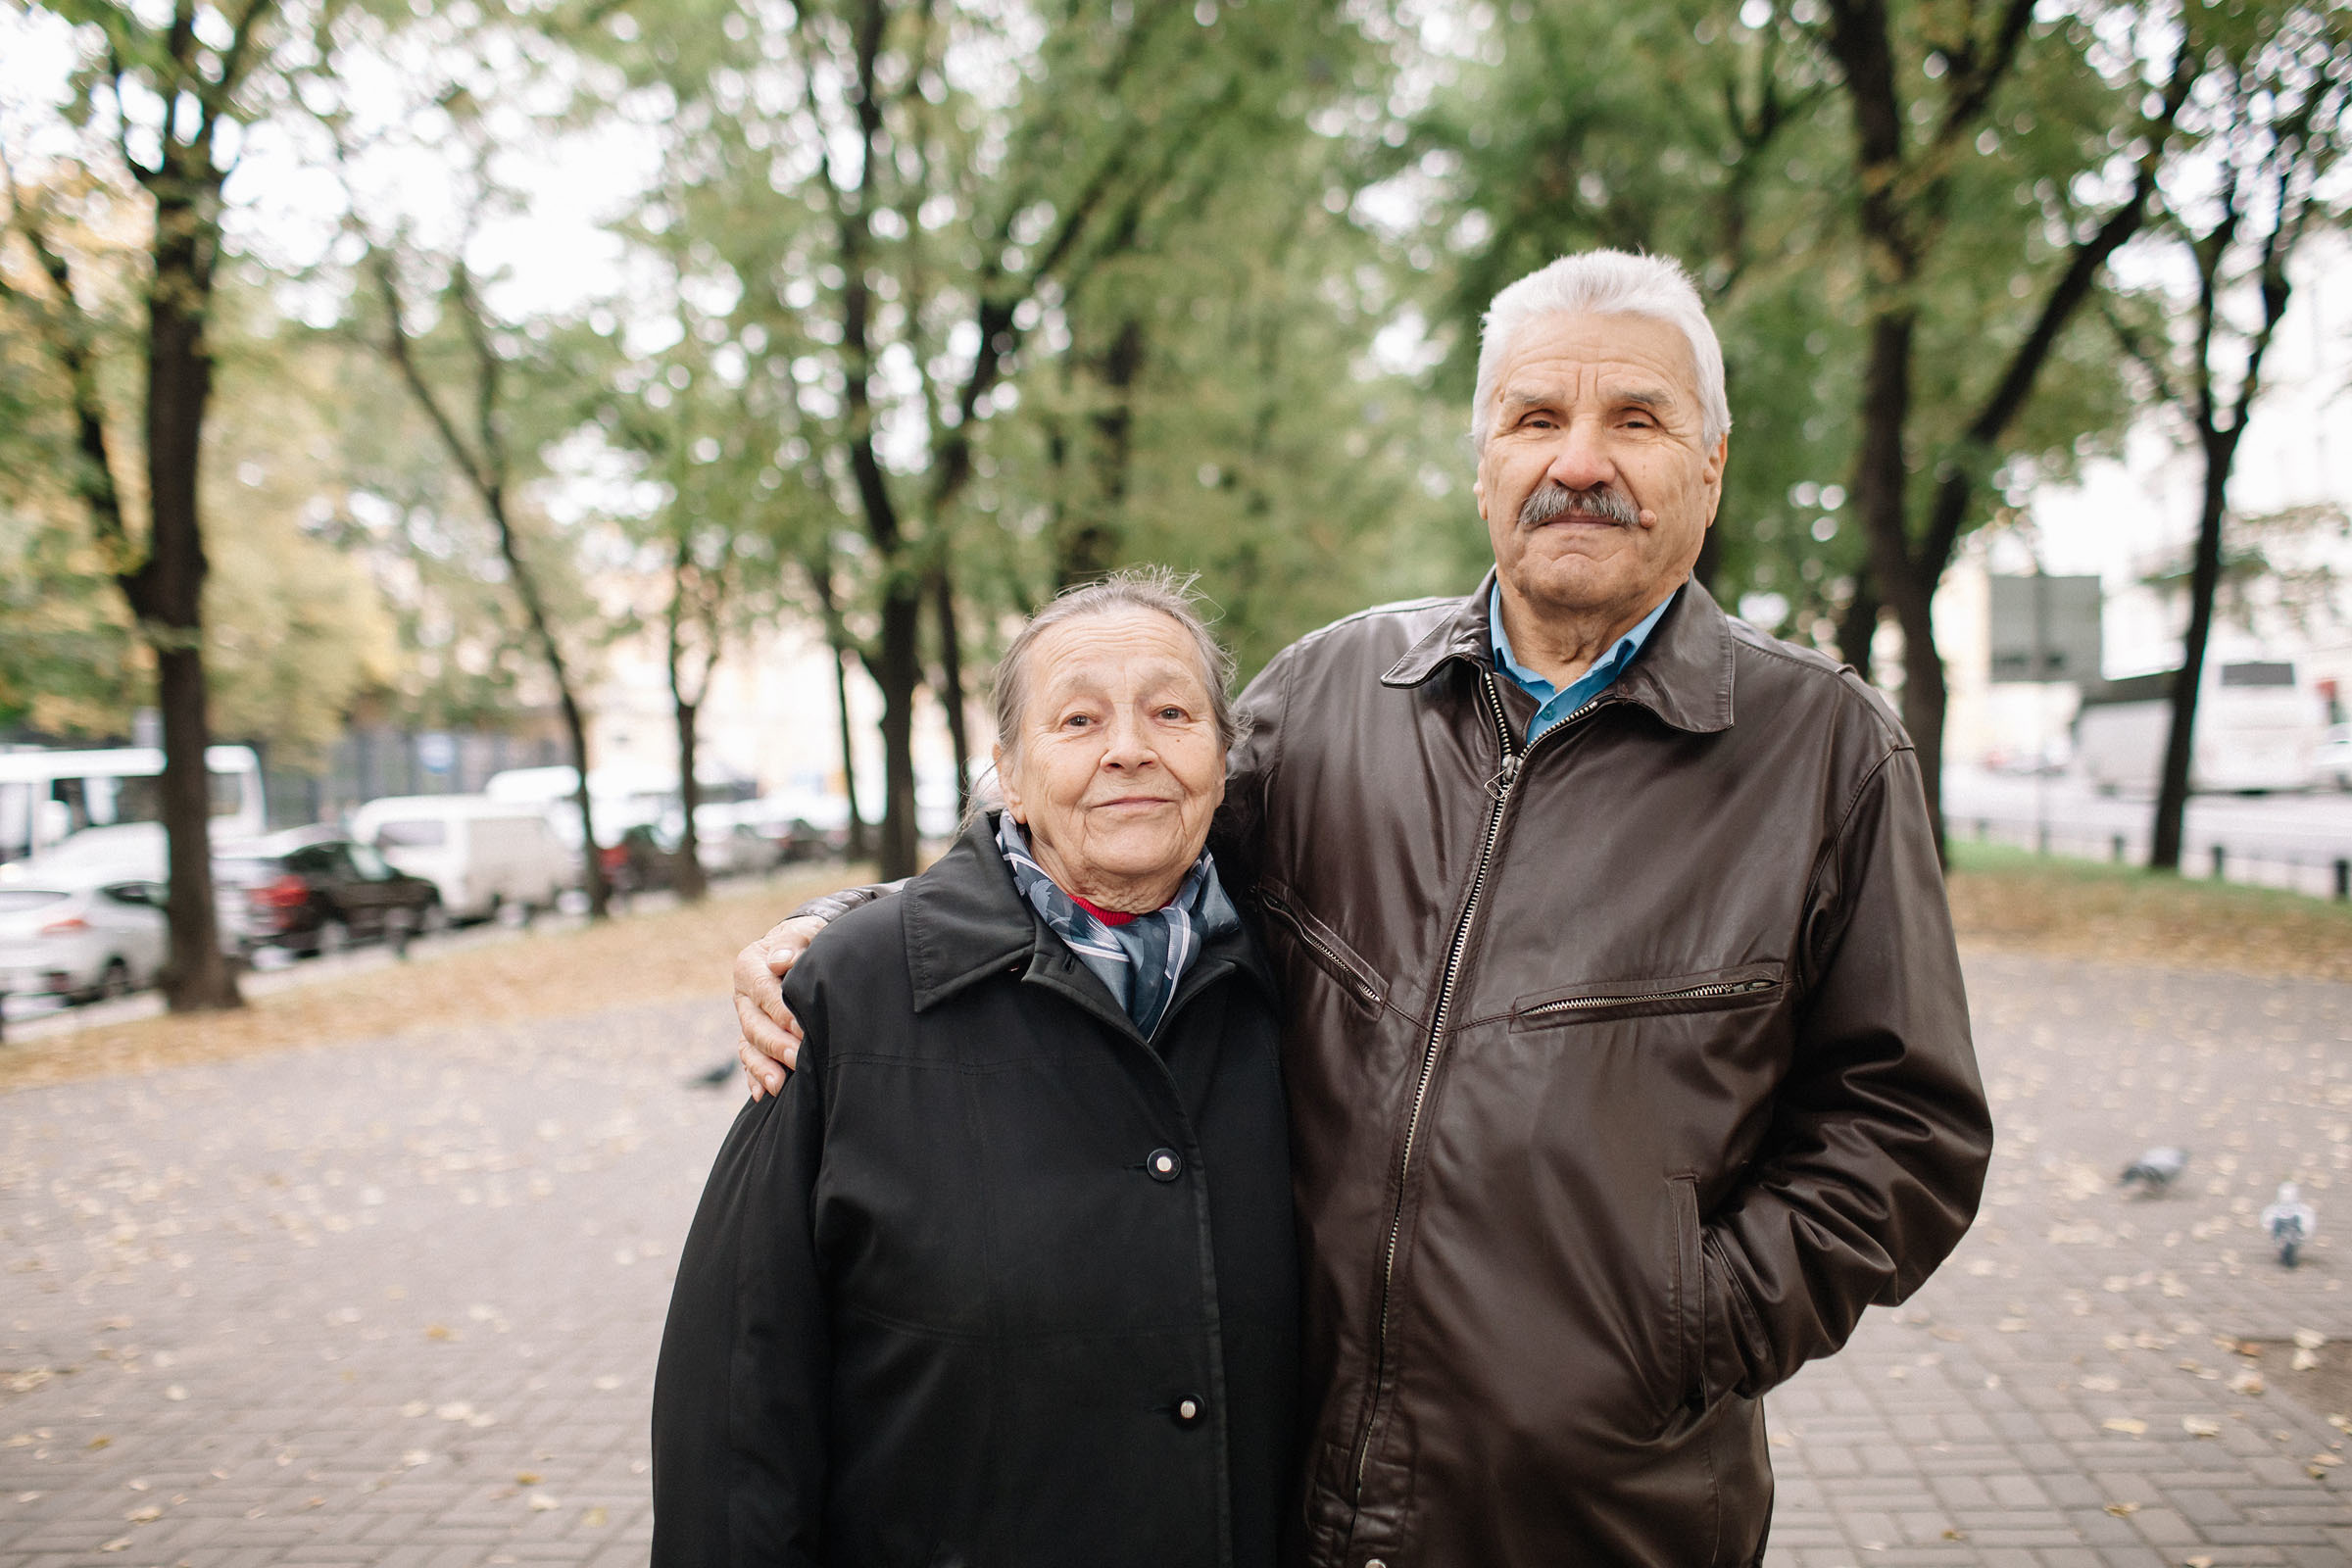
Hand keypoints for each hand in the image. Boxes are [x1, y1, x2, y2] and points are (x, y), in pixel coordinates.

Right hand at [733, 915, 821, 1097]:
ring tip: (778, 1086)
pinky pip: (749, 1058)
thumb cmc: (808, 940)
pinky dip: (754, 1076)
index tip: (803, 1029)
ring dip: (762, 1067)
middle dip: (775, 1044)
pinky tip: (763, 1094)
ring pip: (748, 1045)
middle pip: (754, 1024)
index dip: (782, 1012)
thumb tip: (779, 960)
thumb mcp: (805, 932)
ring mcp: (745, 1017)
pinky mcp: (752, 1035)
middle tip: (797, 1058)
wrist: (801, 951)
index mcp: (749, 966)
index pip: (764, 991)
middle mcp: (742, 995)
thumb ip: (794, 942)